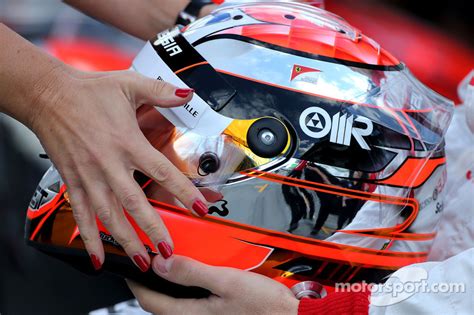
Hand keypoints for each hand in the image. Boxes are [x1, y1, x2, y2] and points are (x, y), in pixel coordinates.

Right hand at [31, 67, 209, 271]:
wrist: (48, 96)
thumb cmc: (88, 91)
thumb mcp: (129, 84)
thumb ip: (161, 91)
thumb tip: (188, 94)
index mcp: (127, 142)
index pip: (162, 172)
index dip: (183, 192)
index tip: (199, 208)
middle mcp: (108, 164)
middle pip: (135, 203)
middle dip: (153, 229)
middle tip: (168, 250)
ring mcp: (89, 176)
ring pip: (109, 216)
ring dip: (126, 241)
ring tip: (141, 261)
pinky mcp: (73, 181)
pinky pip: (82, 214)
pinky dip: (89, 238)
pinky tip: (98, 257)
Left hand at [127, 255, 298, 314]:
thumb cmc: (264, 306)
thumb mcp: (226, 281)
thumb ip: (191, 272)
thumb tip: (161, 262)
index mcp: (189, 314)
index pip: (148, 299)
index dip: (135, 280)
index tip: (128, 264)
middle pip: (160, 300)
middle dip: (152, 279)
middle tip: (150, 258)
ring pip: (177, 300)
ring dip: (171, 281)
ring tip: (172, 260)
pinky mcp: (216, 313)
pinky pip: (193, 299)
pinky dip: (189, 285)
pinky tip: (199, 271)